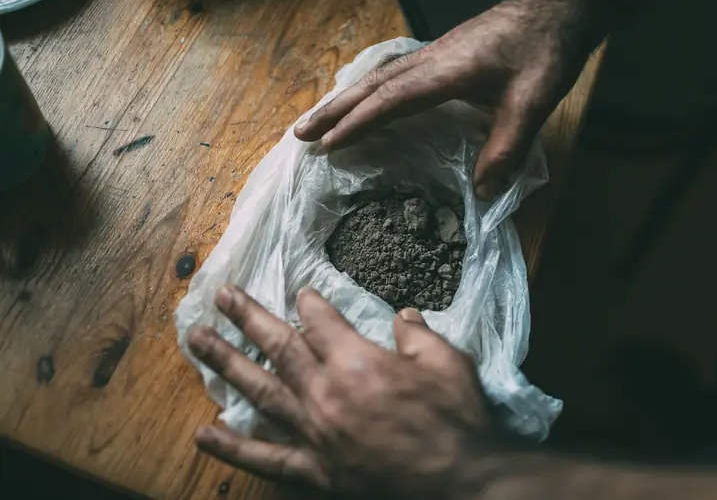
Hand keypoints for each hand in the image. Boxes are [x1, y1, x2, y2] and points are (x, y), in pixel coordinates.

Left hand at [188, 285, 509, 497]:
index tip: (300, 293)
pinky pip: (266, 458)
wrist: (462, 483)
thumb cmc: (457, 421)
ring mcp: (315, 433)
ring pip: (261, 391)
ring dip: (227, 363)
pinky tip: (204, 433)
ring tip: (197, 340)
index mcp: (357, 363)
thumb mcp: (448, 363)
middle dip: (248, 318)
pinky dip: (233, 447)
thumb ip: (418, 335)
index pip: (321, 323)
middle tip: (221, 296)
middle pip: (279, 347)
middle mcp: (326, 393)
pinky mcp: (315, 470)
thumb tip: (403, 316)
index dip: (309, 304)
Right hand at [293, 0, 591, 199]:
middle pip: (372, 85)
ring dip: (346, 99)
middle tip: (299, 134)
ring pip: (378, 77)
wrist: (560, 6)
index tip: (329, 146)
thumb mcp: (534, 101)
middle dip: (333, 111)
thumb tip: (482, 194)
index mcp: (447, 71)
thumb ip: (508, 147)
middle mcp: (431, 59)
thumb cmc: (547, 49)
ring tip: (318, 121)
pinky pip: (392, 74)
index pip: (392, 99)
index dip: (359, 123)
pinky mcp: (443, 54)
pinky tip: (366, 101)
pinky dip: (369, 91)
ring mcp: (434, 54)